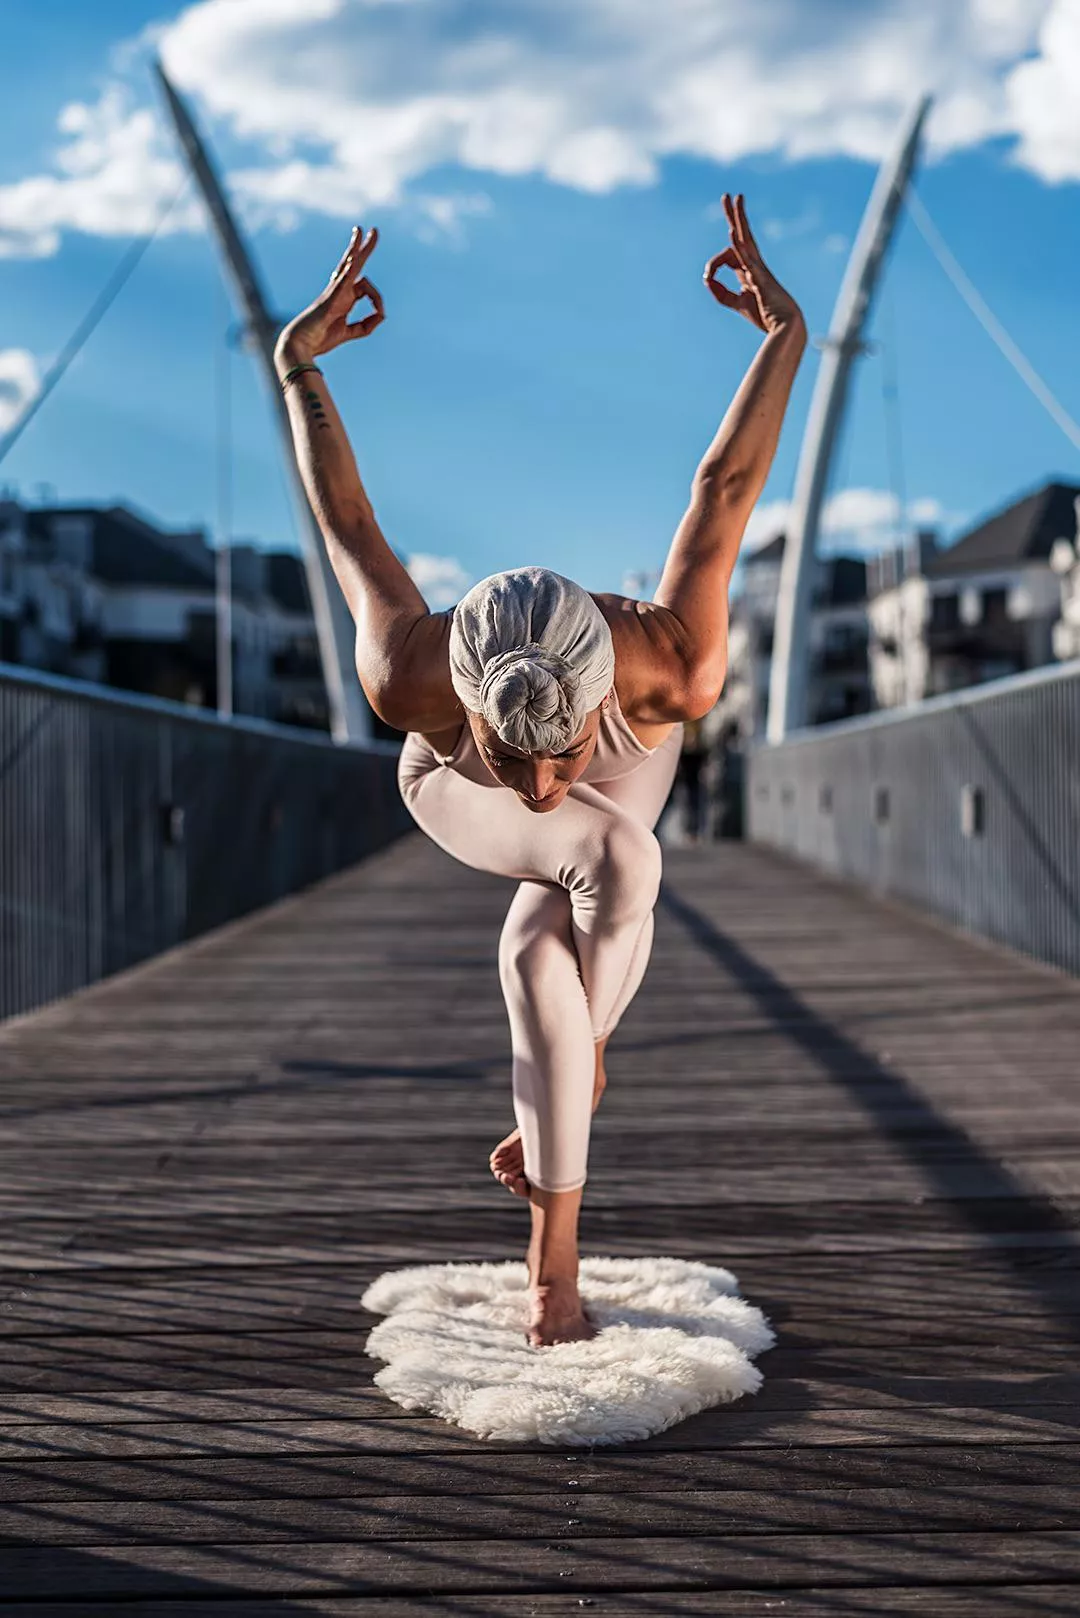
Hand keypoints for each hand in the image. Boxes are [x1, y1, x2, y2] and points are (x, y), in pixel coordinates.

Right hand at [275, 226, 384, 368]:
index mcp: (344, 298)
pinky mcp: (330, 299)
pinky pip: (342, 281)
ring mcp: (334, 292)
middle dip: (364, 248)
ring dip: (357, 249)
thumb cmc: (319, 339)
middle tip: (373, 230)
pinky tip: (355, 259)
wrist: (299, 344)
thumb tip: (383, 315)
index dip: (378, 300)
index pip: (365, 288)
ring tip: (364, 231)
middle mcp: (339, 290)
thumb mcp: (348, 333)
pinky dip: (349, 271)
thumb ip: (366, 325)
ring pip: (348, 265)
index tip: (381, 313)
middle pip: (353, 264)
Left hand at [704, 195, 802, 335]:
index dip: (713, 264)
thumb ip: (722, 293)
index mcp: (749, 270)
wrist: (786, 327)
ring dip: (739, 218)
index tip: (708, 277)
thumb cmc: (765, 315)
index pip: (728, 254)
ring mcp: (759, 268)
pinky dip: (739, 247)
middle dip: (734, 214)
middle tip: (728, 195)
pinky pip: (748, 258)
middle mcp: (755, 264)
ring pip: (746, 239)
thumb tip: (707, 279)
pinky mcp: (760, 278)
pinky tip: (733, 233)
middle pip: (743, 234)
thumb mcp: (738, 303)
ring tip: (734, 199)